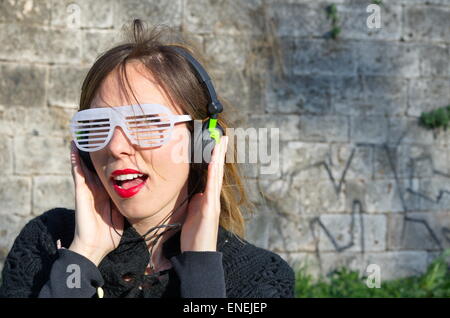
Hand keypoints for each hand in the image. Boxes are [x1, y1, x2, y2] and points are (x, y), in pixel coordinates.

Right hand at [68, 141, 123, 265]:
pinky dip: (74, 160)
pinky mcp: (80, 192)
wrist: (96, 246)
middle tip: (97, 132)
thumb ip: (127, 202)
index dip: (109, 160)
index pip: (107, 173)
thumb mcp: (123, 213)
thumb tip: (140, 193)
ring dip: (82, 151)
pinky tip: (73, 147)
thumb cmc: (110, 234)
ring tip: (82, 134)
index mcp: (106, 193)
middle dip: (95, 151)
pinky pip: (77, 173)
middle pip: (95, 166)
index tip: (115, 146)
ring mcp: (87, 189)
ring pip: (84, 165)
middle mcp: (96, 189)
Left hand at [181, 136, 227, 251]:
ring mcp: (212, 203)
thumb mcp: (193, 214)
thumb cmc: (194, 236)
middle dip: (219, 153)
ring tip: (220, 143)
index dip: (214, 158)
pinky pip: (211, 189)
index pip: (212, 174)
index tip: (215, 144)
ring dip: (218, 159)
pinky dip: (213, 175)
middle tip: (222, 136)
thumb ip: (196, 202)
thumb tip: (196, 194)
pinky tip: (214, 163)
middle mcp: (212, 198)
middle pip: (217, 171)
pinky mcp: (209, 210)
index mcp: (207, 198)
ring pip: (216, 176)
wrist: (198, 255)